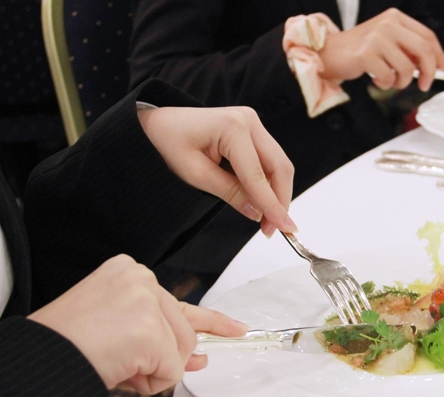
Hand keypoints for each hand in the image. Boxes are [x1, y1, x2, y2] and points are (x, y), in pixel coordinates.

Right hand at [28, 255, 246, 393]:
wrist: (40, 357)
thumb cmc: (67, 344)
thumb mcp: (119, 330)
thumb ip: (162, 336)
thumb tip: (199, 356)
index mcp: (130, 274)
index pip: (181, 301)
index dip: (211, 321)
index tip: (234, 329)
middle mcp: (141, 278)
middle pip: (183, 331)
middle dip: (164, 356)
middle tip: (128, 361)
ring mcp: (147, 300)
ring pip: (180, 351)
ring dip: (152, 369)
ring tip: (116, 361)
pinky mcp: (149, 326)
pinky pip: (171, 369)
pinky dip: (148, 381)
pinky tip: (120, 368)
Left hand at [138, 106, 295, 237]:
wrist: (159, 123)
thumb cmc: (169, 144)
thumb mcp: (195, 174)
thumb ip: (230, 193)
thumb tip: (258, 213)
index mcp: (232, 127)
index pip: (258, 174)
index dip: (271, 204)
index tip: (284, 227)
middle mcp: (249, 120)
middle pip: (279, 166)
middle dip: (280, 200)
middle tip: (275, 228)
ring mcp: (253, 123)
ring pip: (278, 164)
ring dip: (277, 193)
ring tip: (268, 220)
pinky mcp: (252, 131)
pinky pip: (269, 160)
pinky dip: (268, 183)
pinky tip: (262, 201)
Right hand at [318, 8, 443, 91]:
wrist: (328, 53)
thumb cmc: (359, 51)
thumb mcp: (388, 43)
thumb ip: (411, 50)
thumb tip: (441, 64)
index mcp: (395, 18)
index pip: (427, 36)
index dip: (439, 55)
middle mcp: (388, 24)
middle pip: (423, 50)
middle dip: (429, 72)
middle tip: (424, 84)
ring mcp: (376, 38)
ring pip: (406, 68)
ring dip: (401, 82)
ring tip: (390, 80)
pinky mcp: (366, 54)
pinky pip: (388, 77)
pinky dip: (384, 84)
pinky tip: (376, 79)